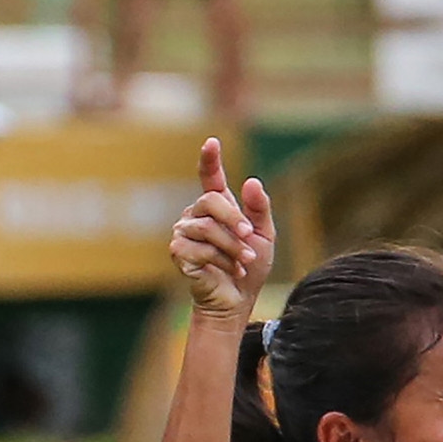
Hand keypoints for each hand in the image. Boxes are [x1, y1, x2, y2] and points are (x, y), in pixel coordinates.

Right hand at [172, 138, 275, 321]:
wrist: (237, 299)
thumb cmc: (249, 267)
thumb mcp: (264, 236)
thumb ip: (259, 210)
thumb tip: (252, 181)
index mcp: (217, 207)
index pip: (209, 177)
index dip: (210, 159)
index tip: (212, 142)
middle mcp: (196, 214)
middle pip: (211, 201)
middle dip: (234, 219)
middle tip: (250, 236)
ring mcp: (183, 231)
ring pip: (208, 228)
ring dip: (233, 247)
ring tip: (244, 262)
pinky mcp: (178, 250)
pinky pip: (200, 248)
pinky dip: (221, 261)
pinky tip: (229, 271)